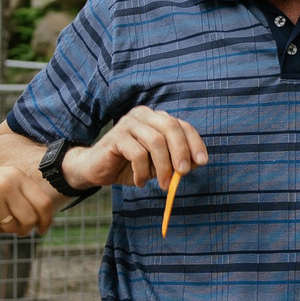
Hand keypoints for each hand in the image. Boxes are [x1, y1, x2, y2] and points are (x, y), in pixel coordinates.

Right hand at [0, 164, 61, 237]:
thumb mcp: (4, 179)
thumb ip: (25, 194)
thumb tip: (45, 218)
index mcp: (16, 176)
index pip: (43, 202)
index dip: (47, 220)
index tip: (42, 229)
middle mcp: (6, 186)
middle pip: (30, 219)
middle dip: (26, 229)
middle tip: (19, 229)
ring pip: (13, 228)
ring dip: (6, 229)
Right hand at [65, 105, 207, 190]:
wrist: (97, 170)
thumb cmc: (130, 166)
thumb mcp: (158, 164)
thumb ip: (175, 161)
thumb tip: (196, 163)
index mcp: (156, 118)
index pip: (182, 125)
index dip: (194, 143)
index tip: (202, 161)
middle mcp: (143, 115)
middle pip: (171, 128)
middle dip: (181, 152)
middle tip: (183, 173)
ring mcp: (128, 123)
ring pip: (156, 141)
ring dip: (163, 167)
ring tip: (163, 184)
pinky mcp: (116, 136)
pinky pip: (137, 154)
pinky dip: (143, 172)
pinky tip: (141, 181)